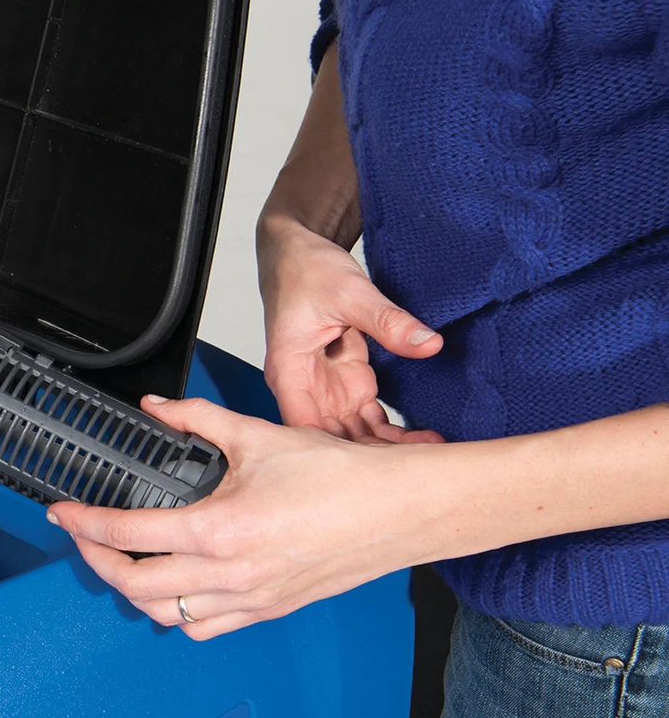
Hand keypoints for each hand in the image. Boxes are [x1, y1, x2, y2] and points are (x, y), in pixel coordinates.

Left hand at [47, 395, 437, 639]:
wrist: (401, 511)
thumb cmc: (344, 479)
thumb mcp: (259, 435)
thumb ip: (198, 420)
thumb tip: (159, 408)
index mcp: (220, 531)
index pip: (126, 535)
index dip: (84, 525)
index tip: (65, 514)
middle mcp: (230, 574)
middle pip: (134, 586)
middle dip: (97, 561)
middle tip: (85, 537)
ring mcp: (250, 599)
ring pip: (166, 616)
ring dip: (134, 593)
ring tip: (123, 563)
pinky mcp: (269, 610)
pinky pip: (206, 628)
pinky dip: (178, 614)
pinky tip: (174, 589)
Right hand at [257, 213, 444, 444]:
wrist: (301, 252)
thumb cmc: (304, 271)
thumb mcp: (350, 293)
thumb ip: (388, 321)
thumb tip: (426, 342)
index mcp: (288, 371)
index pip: (302, 426)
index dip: (334, 449)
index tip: (374, 465)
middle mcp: (305, 387)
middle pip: (331, 437)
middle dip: (369, 455)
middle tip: (416, 464)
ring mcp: (327, 387)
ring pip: (352, 432)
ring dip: (384, 447)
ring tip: (428, 454)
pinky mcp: (347, 381)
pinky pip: (368, 417)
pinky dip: (391, 430)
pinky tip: (419, 439)